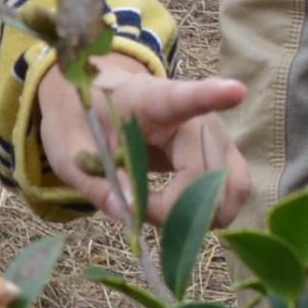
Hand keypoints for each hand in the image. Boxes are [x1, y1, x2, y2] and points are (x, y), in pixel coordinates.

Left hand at [36, 53, 254, 226]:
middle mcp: (194, 115)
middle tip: (138, 213)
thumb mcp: (71, 149)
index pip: (183, 98)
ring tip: (161, 216)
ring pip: (233, 184)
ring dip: (204, 214)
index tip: (236, 91)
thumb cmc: (84, 119)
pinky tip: (177, 211)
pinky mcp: (221, 153)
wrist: (97, 101)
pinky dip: (209, 211)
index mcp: (148, 100)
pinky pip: (231, 188)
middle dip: (178, 208)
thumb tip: (129, 215)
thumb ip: (96, 182)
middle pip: (209, 169)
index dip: (211, 96)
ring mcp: (214, 134)